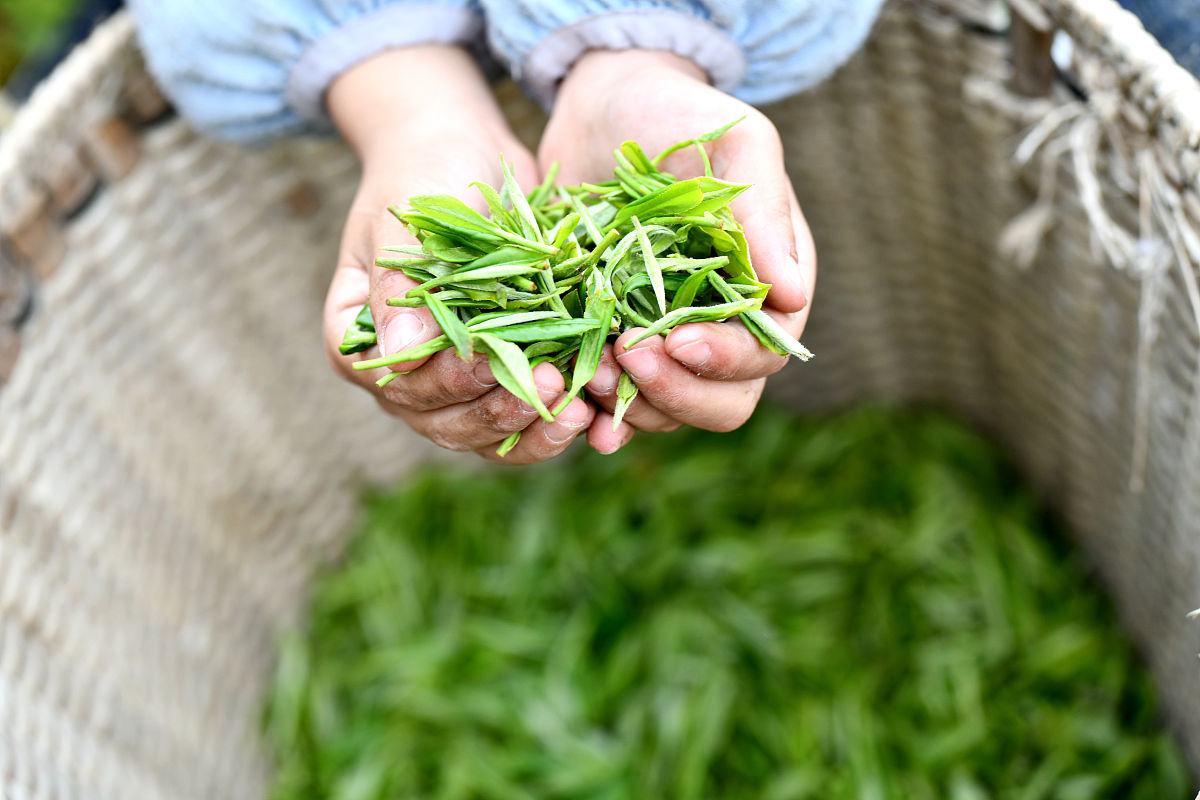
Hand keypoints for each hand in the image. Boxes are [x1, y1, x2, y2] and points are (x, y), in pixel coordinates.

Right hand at [324, 46, 594, 462]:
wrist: (468, 152)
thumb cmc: (424, 173)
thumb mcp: (406, 218)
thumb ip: (399, 289)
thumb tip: (397, 361)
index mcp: (363, 339)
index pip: (396, 383)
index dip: (442, 381)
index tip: (486, 358)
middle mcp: (405, 375)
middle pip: (444, 421)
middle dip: (499, 411)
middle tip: (550, 383)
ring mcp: (455, 382)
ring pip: (487, 435)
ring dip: (532, 430)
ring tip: (578, 410)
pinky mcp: (504, 376)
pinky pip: (525, 423)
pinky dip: (557, 424)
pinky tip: (595, 415)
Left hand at [540, 49, 815, 453]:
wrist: (602, 105)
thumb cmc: (681, 114)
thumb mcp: (737, 144)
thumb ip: (764, 214)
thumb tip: (793, 295)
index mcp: (767, 288)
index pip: (762, 354)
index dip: (724, 361)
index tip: (677, 341)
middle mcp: (721, 326)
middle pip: (721, 404)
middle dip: (675, 393)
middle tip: (626, 356)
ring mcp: (664, 340)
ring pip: (664, 411)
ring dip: (629, 404)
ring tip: (589, 369)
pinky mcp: (611, 340)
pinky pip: (611, 400)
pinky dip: (593, 411)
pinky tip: (572, 408)